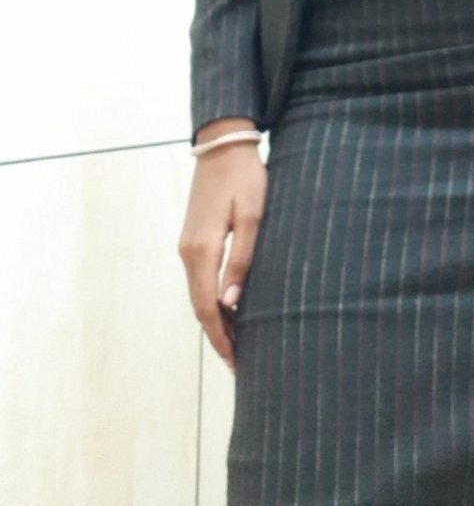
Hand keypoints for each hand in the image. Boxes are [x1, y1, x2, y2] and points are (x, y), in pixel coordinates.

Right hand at [178, 138, 267, 373]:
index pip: (207, 307)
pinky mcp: (193, 236)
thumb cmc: (244, 177)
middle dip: (218, 335)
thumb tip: (231, 302)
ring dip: (216, 318)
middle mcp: (188, 251)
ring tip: (238, 341)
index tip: (236, 362)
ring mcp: (187, 243)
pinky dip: (212, 298)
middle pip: (199, 305)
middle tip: (240, 362)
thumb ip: (242, 259)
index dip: (221, 337)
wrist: (223, 143)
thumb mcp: (252, 216)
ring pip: (199, 293)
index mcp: (202, 250)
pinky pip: (200, 277)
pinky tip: (229, 306)